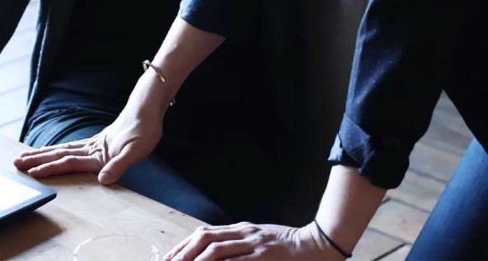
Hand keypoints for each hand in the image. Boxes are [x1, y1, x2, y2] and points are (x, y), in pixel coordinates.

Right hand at [12, 106, 161, 184]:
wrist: (147, 111)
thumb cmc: (144, 131)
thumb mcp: (136, 151)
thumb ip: (119, 166)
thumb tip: (104, 180)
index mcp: (98, 153)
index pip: (69, 162)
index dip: (51, 168)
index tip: (33, 173)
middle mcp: (91, 148)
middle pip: (59, 154)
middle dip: (37, 160)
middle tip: (17, 163)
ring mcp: (93, 144)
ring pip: (62, 149)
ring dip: (44, 154)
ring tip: (26, 156)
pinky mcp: (98, 142)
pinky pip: (72, 147)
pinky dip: (58, 150)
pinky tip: (54, 151)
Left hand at [164, 222, 340, 260]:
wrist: (318, 244)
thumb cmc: (288, 246)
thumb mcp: (260, 240)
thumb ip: (239, 245)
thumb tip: (215, 253)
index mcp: (241, 229)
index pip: (204, 234)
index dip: (184, 245)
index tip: (169, 258)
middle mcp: (244, 234)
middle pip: (205, 238)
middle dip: (184, 252)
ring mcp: (254, 245)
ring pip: (217, 249)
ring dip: (196, 260)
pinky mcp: (265, 257)